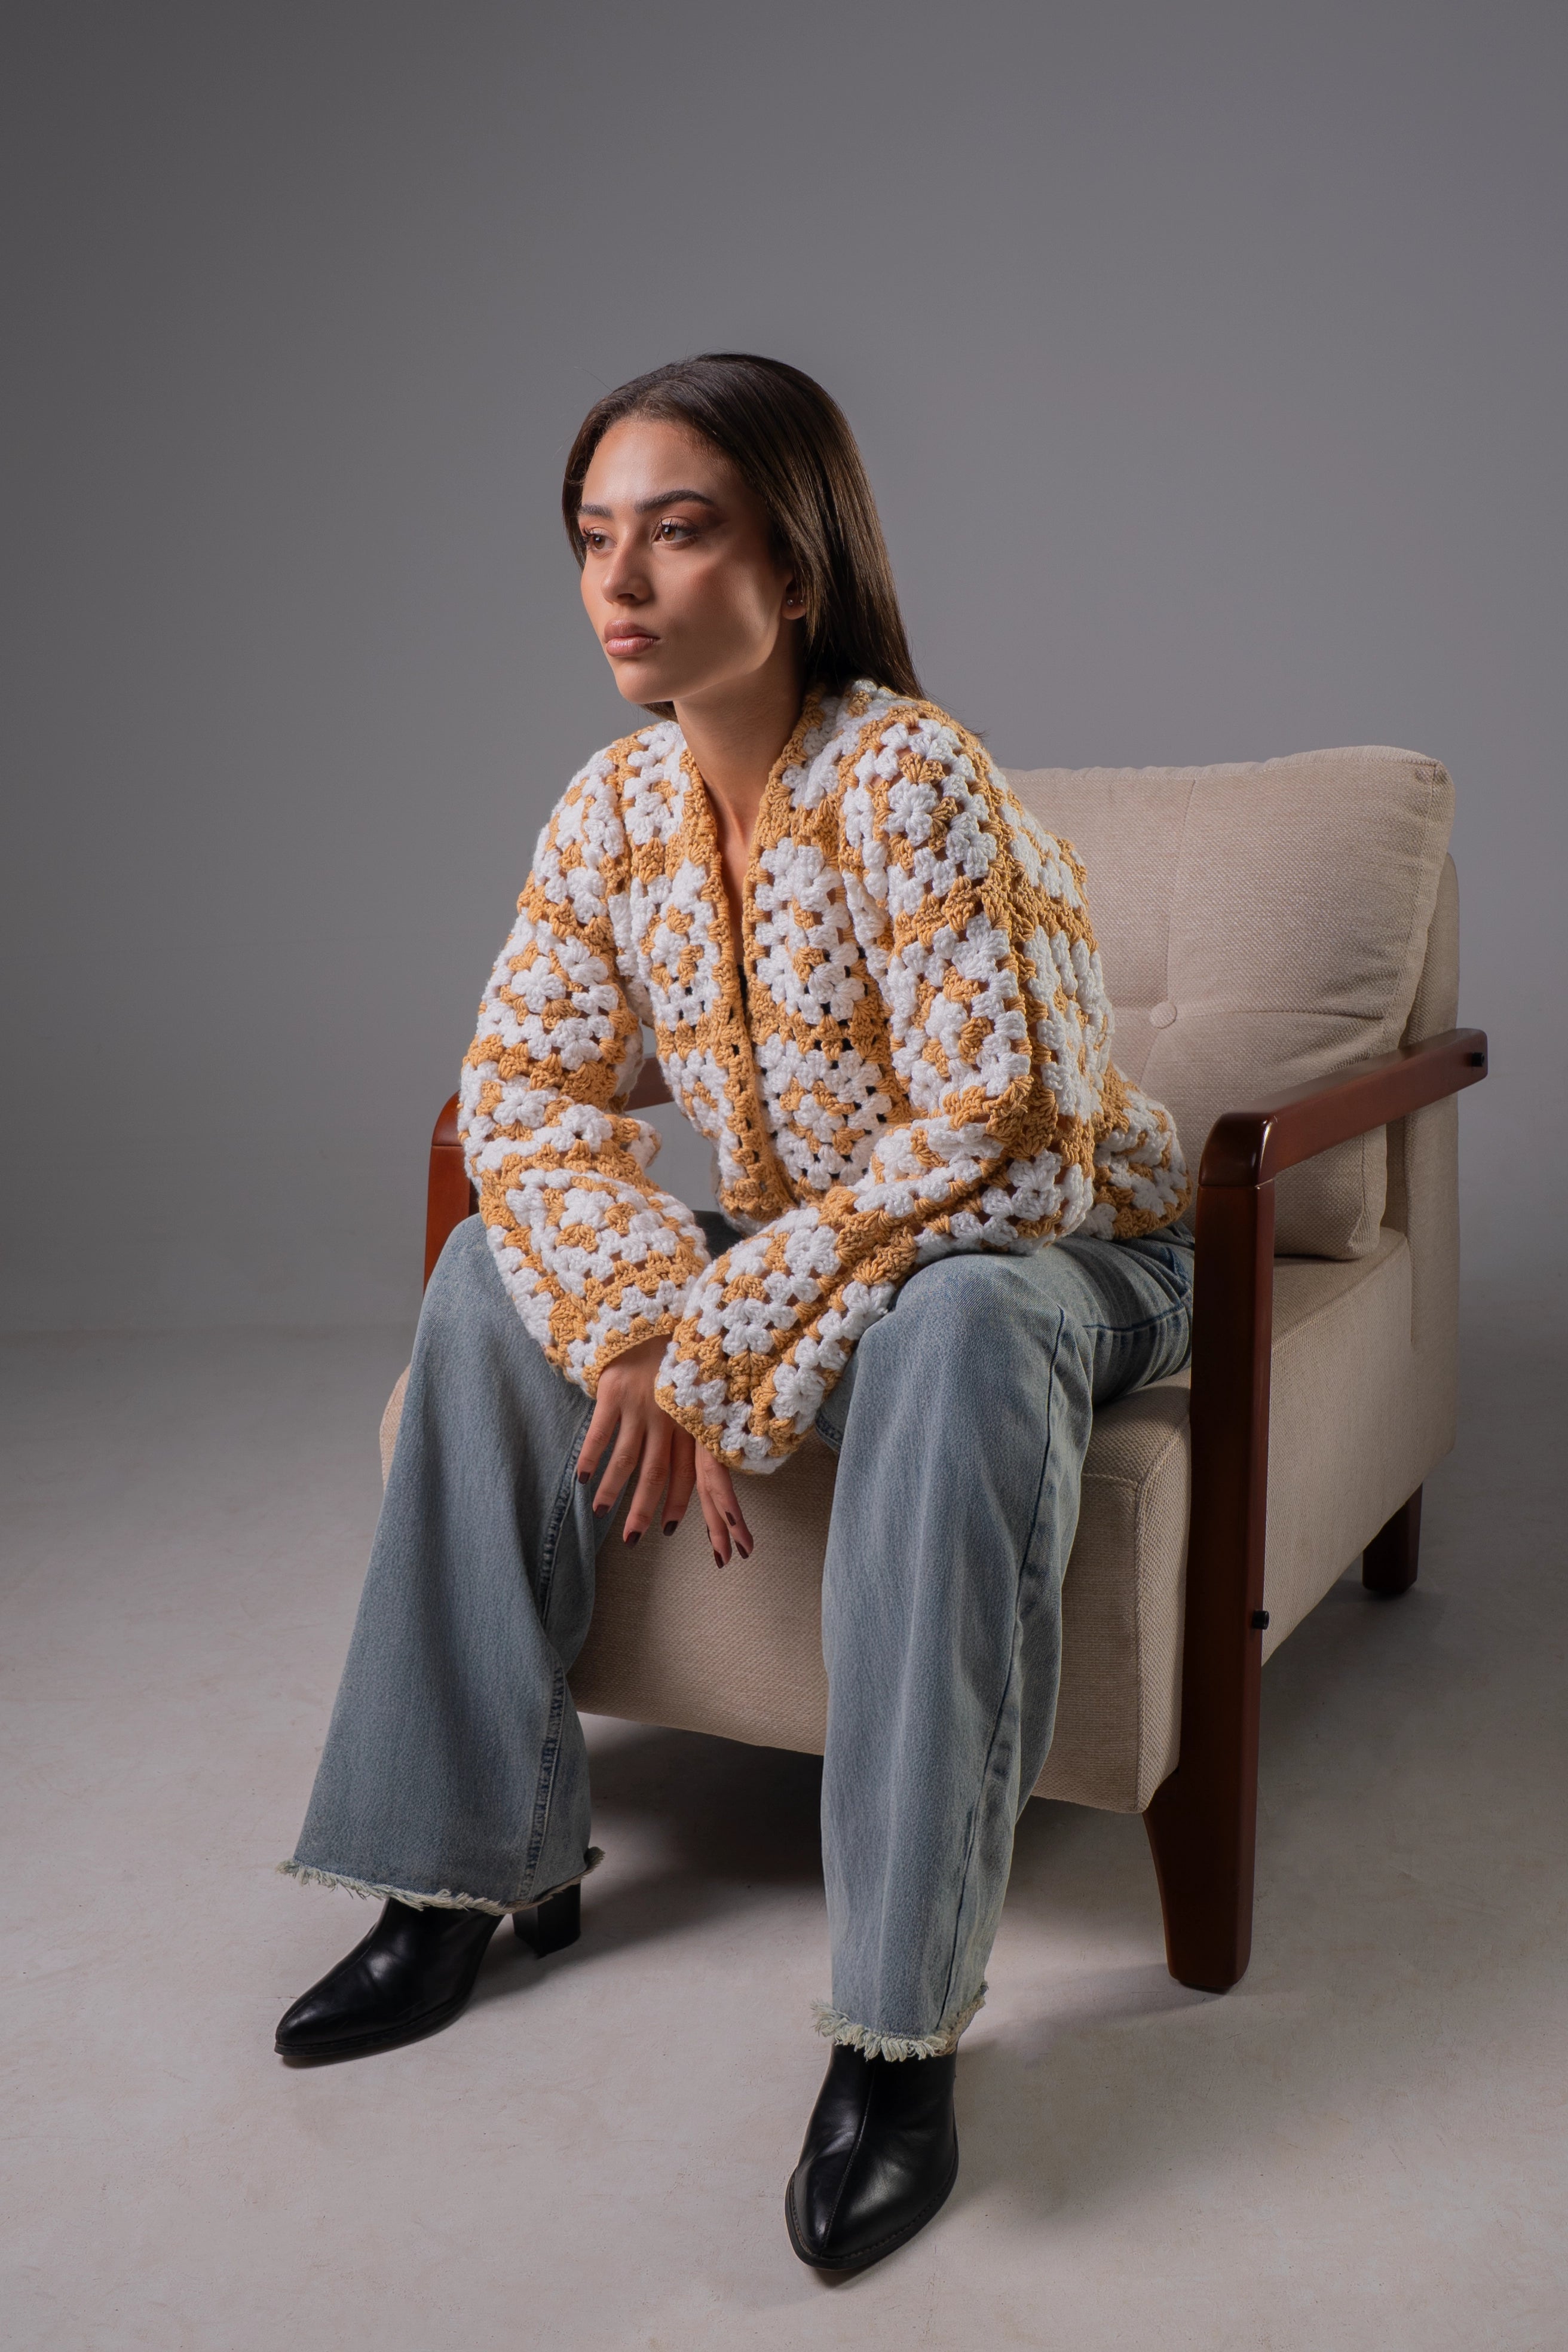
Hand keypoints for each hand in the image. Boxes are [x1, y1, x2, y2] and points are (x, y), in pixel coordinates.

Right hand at [577, 1335, 754, 1563]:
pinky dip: (590, 1457)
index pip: (702, 1474)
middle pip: (658, 1473)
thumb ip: (695, 1435)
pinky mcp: (615, 1390)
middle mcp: (670, 1417)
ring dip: (613, 1489)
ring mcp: (642, 1405)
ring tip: (600, 1513)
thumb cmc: (675, 1358)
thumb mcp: (695, 1395)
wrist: (650, 1313)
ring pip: (627, 1458)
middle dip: (647, 1509)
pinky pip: (601, 1432)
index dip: (701, 1507)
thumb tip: (703, 1480)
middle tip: (635, 1541)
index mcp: (694, 1421)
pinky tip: (582, 1478)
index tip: (708, 1542)